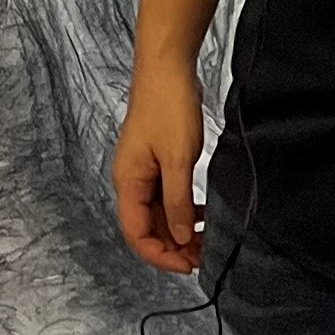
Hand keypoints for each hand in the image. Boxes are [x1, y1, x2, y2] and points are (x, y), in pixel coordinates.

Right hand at [113, 56, 205, 275]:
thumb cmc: (168, 108)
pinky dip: (182, 211)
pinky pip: (166, 197)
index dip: (161, 256)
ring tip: (206, 240)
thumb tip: (178, 237)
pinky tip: (202, 215)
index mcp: (128, 182)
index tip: (189, 266)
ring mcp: (144, 171)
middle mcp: (131, 180)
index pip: (137, 234)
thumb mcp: (177, 159)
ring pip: (158, 214)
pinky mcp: (157, 161)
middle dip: (173, 247)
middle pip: (147, 227)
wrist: (166, 68)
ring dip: (179, 231)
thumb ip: (177, 202)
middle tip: (204, 257)